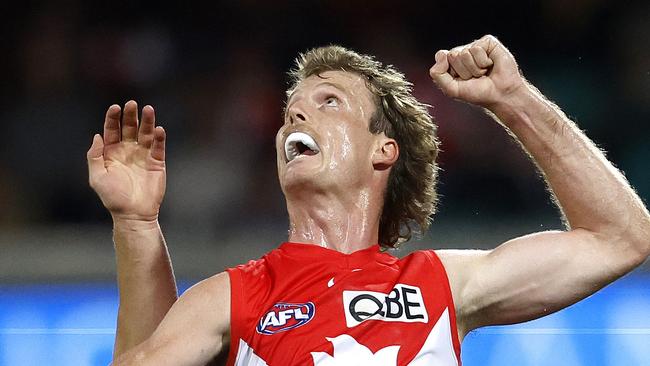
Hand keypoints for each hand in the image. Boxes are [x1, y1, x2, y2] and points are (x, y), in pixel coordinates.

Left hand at [87, 101, 166, 221]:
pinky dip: (159, 137)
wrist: (134, 213)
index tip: (115, 107)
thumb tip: (97, 135)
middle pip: (130, 127)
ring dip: (147, 121)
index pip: (112, 130)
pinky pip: (158, 146)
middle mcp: (128, 150)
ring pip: (146, 133)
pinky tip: (159, 130)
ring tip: (149, 109)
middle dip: (131, 115)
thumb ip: (95, 156)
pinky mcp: (157, 162)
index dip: (113, 117)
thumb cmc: (114, 197)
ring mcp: (143, 155)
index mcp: (112, 152)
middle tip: (132, 104)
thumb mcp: (97, 177)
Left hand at [429, 35, 525, 107]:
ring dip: (475, 68)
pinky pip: (477, 48)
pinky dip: (483, 61)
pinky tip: (490, 65)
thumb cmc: (477, 93)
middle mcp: (463, 52)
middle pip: (452, 55)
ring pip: (465, 53)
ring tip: (483, 72)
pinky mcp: (488, 42)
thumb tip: (442, 53)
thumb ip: (437, 74)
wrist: (500, 94)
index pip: (441, 56)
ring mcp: (475, 46)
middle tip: (475, 77)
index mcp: (452, 62)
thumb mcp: (451, 89)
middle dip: (464, 71)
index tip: (462, 80)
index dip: (451, 70)